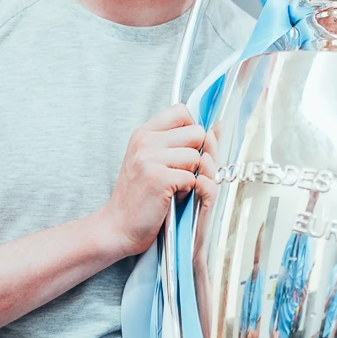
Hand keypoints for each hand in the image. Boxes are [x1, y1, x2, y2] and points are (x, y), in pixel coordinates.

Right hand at [96, 104, 209, 258]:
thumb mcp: (151, 160)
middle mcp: (145, 141)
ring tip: (176, 186)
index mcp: (143, 133)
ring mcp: (150, 159)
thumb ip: (177, 141)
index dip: (191, 129)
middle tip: (183, 172)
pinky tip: (173, 196)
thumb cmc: (138, 196)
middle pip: (196, 133)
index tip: (185, 149)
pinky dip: (188, 190)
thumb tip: (218, 126)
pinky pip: (192, 177)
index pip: (181, 111)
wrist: (118, 226)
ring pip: (197, 156)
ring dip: (192, 175)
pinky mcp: (159, 178)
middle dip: (197, 154)